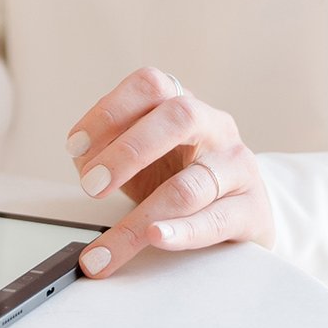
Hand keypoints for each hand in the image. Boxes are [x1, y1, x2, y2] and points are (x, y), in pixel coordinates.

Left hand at [66, 66, 274, 277]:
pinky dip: (182, 232)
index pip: (150, 85)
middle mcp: (216, 127)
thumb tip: (84, 161)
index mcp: (184, 104)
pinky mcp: (252, 210)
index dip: (109, 111)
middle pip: (179, 118)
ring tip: (112, 241)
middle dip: (128, 151)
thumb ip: (109, 152)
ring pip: (190, 185)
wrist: (241, 215)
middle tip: (92, 185)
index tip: (75, 146)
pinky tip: (156, 239)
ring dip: (142, 216)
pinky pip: (215, 220)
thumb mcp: (143, 159)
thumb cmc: (181, 179)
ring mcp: (238, 166)